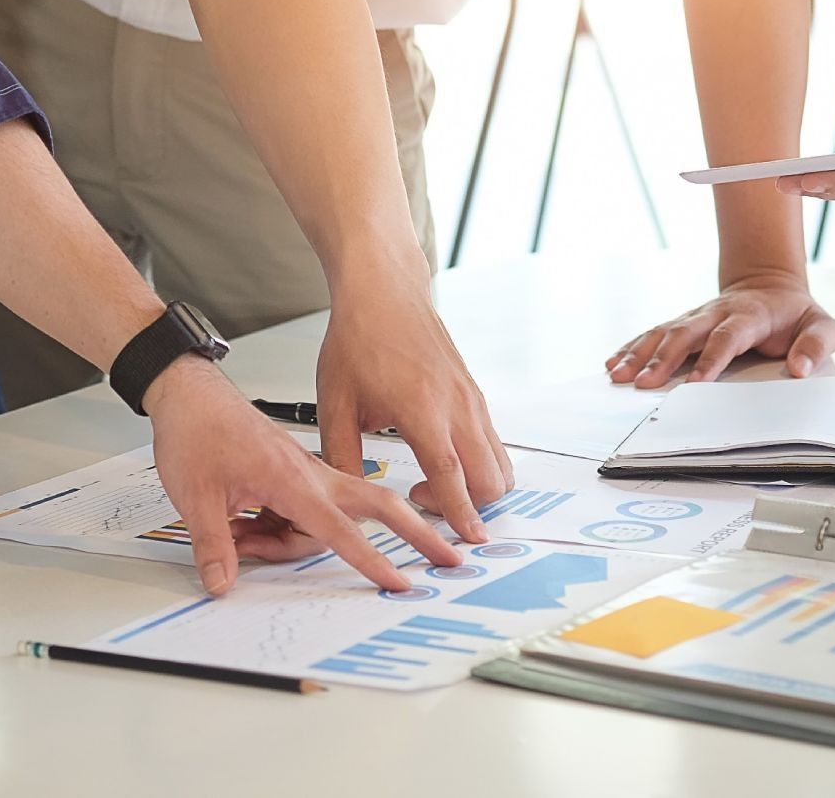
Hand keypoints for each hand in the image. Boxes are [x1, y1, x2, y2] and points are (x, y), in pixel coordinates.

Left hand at [145, 355, 460, 595]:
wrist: (188, 391)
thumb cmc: (196, 428)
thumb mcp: (195, 496)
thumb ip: (214, 545)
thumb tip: (221, 584)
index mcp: (293, 478)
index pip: (340, 529)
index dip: (370, 560)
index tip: (398, 581)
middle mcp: (310, 473)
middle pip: (376, 506)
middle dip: (413, 531)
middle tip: (445, 555)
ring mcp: (306, 470)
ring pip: (330, 518)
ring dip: (293, 541)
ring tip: (239, 536)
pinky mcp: (295, 469)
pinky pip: (310, 507)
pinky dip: (289, 526)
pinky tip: (249, 524)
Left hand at [315, 277, 513, 543]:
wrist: (385, 292)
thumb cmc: (359, 340)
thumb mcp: (335, 402)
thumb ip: (340, 456)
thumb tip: (343, 498)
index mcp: (421, 407)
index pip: (450, 473)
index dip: (459, 512)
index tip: (468, 541)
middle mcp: (456, 404)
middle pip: (489, 477)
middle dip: (469, 508)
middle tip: (424, 504)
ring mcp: (472, 398)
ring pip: (499, 462)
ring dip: (477, 487)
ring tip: (434, 484)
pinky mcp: (475, 394)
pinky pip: (493, 443)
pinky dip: (480, 465)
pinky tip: (444, 460)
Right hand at [607, 272, 834, 387]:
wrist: (770, 284)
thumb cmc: (796, 314)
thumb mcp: (822, 325)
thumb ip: (816, 345)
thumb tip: (800, 369)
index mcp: (750, 316)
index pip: (727, 338)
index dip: (710, 360)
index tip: (694, 384)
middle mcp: (717, 313)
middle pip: (685, 334)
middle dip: (662, 359)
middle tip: (642, 384)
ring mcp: (697, 317)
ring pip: (664, 332)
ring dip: (640, 354)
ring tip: (618, 374)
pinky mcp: (684, 323)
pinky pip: (655, 333)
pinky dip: (632, 347)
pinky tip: (614, 361)